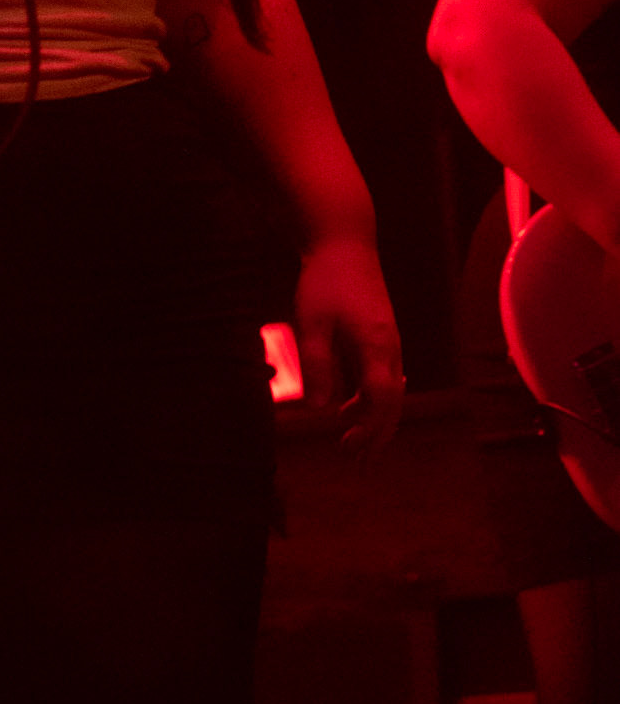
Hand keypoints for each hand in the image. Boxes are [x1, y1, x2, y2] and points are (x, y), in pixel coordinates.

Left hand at [293, 234, 403, 456]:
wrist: (344, 241)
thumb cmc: (325, 278)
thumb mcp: (312, 320)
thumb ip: (317, 363)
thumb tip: (319, 409)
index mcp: (376, 345)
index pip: (381, 398)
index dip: (369, 427)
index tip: (350, 446)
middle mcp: (390, 347)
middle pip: (392, 403)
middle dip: (376, 435)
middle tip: (356, 463)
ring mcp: (389, 341)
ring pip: (389, 392)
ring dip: (374, 420)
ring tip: (350, 443)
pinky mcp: (381, 335)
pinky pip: (383, 377)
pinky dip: (371, 399)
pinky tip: (349, 407)